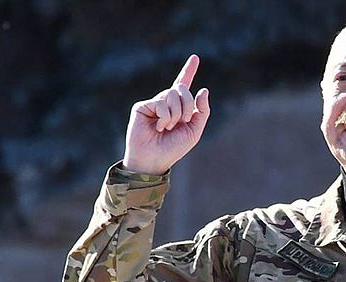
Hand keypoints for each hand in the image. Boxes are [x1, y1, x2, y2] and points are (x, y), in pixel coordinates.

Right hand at [122, 54, 210, 174]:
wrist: (154, 160)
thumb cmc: (173, 148)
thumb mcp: (194, 131)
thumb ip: (202, 112)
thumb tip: (203, 89)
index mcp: (178, 107)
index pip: (184, 85)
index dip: (189, 70)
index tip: (195, 57)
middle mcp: (166, 102)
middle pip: (182, 89)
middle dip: (187, 105)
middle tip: (182, 122)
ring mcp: (153, 103)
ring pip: (172, 94)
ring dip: (175, 114)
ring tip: (167, 127)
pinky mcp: (142, 106)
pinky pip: (161, 102)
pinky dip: (164, 117)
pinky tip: (157, 127)